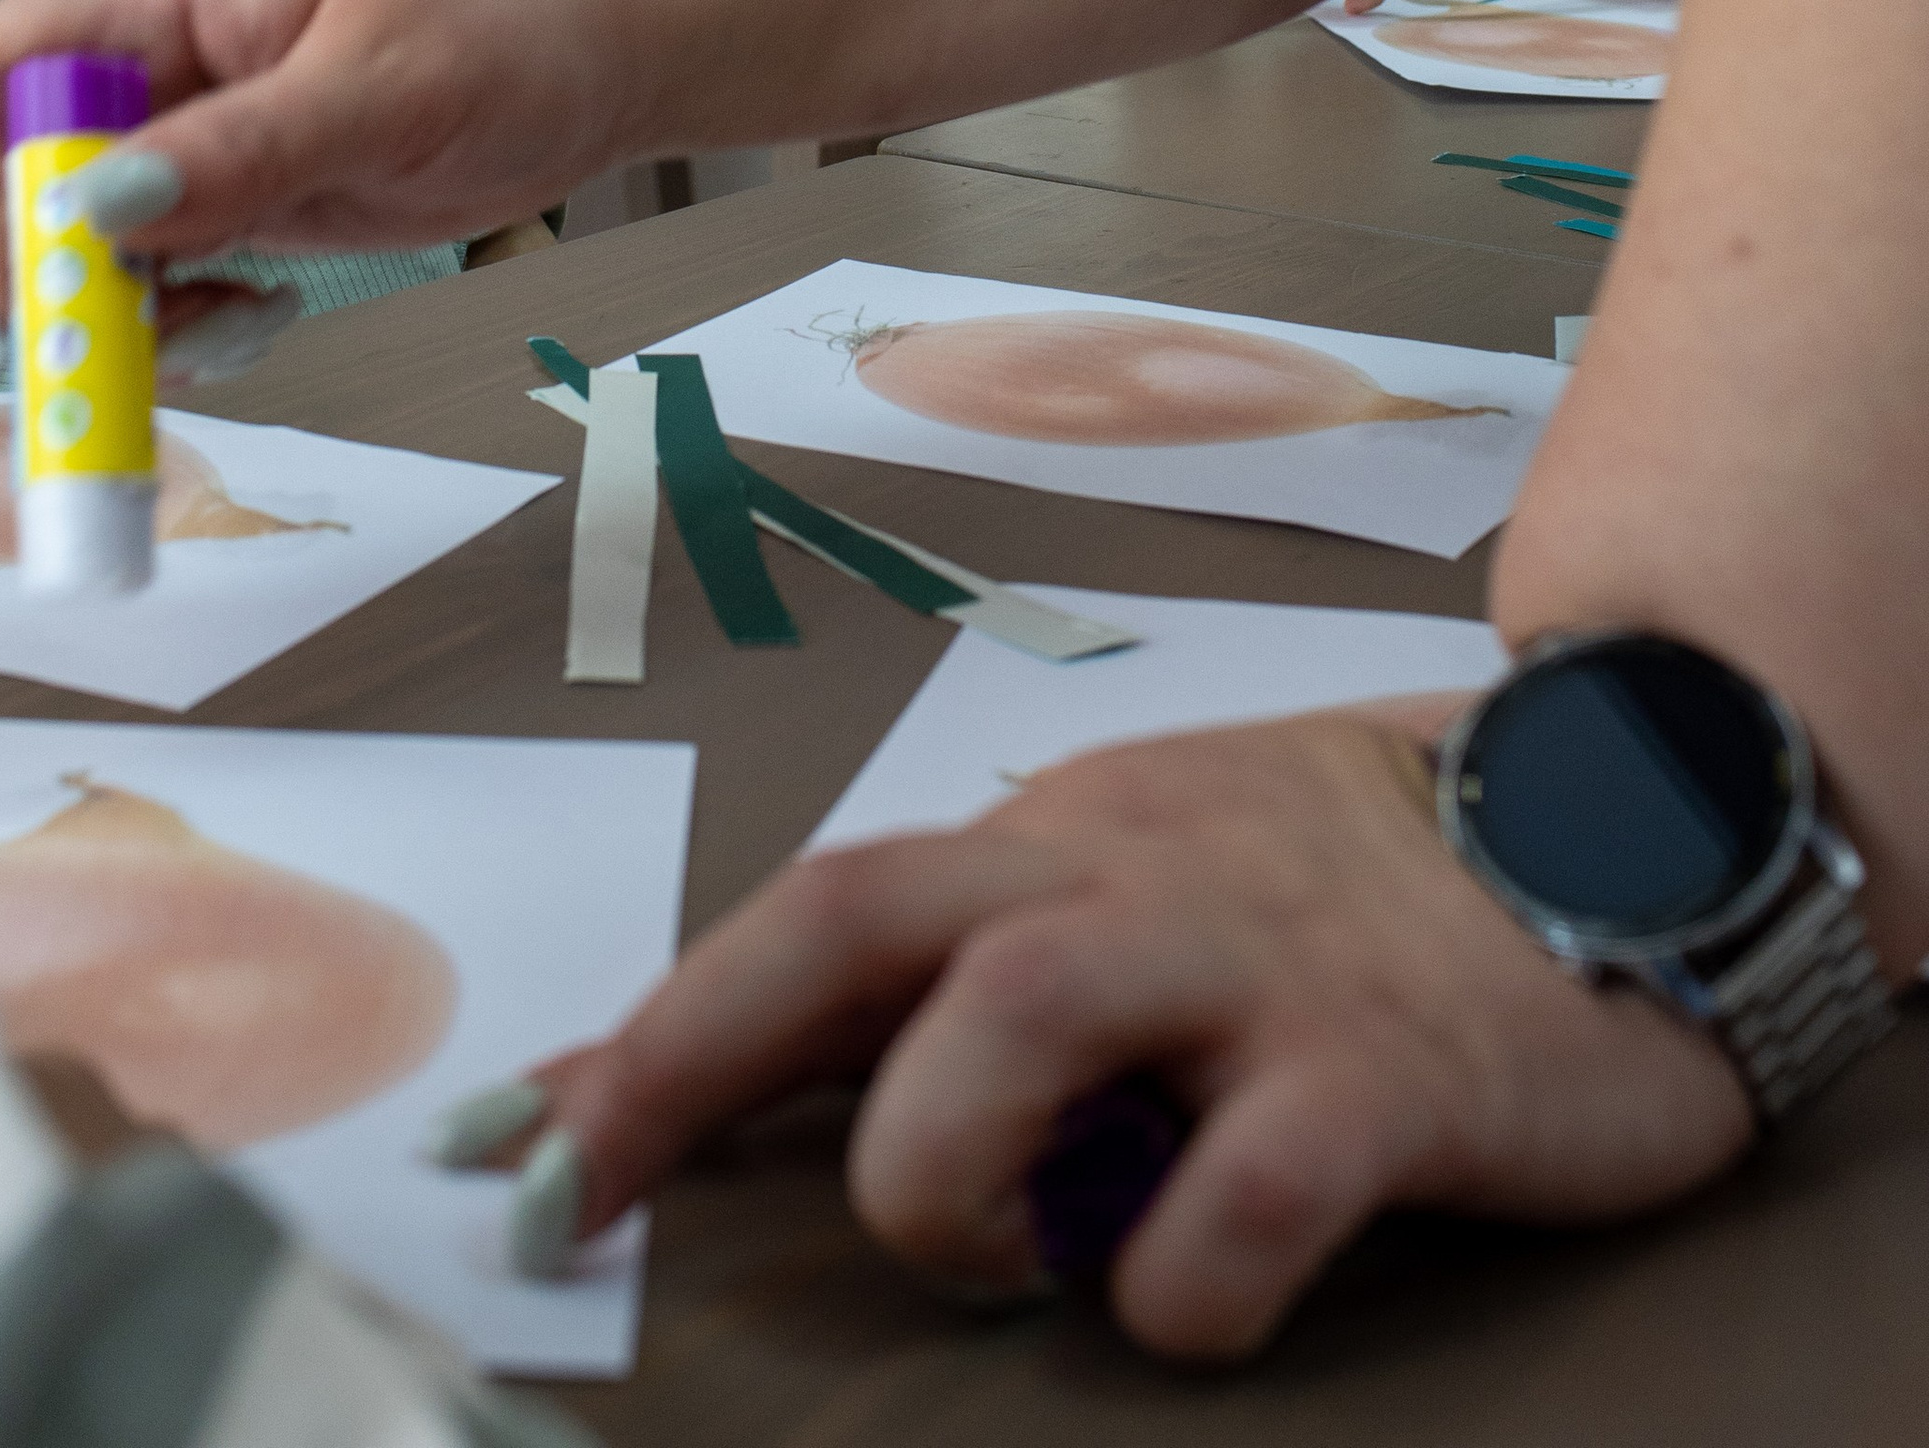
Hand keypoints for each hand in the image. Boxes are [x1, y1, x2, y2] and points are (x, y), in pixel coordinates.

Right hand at [0, 0, 623, 326]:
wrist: (607, 41)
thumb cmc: (510, 12)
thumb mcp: (382, 81)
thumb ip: (244, 148)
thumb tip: (97, 208)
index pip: (4, 62)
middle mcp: (170, 67)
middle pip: (30, 171)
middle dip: (42, 274)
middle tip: (93, 367)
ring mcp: (206, 141)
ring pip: (93, 244)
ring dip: (119, 315)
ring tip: (217, 330)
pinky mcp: (249, 201)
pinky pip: (169, 280)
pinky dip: (186, 325)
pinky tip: (262, 320)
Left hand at [489, 708, 1750, 1360]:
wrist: (1616, 822)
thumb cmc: (1341, 885)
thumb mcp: (1145, 887)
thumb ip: (986, 969)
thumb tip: (773, 1080)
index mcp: (1056, 839)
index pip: (811, 909)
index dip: (654, 1029)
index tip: (510, 1140)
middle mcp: (1124, 874)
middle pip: (861, 917)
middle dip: (694, 1056)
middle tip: (597, 1189)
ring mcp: (1250, 963)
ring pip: (1018, 1015)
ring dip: (940, 1168)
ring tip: (985, 1254)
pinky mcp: (1384, 1072)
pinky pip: (1245, 1189)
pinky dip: (1175, 1282)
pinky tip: (1180, 1306)